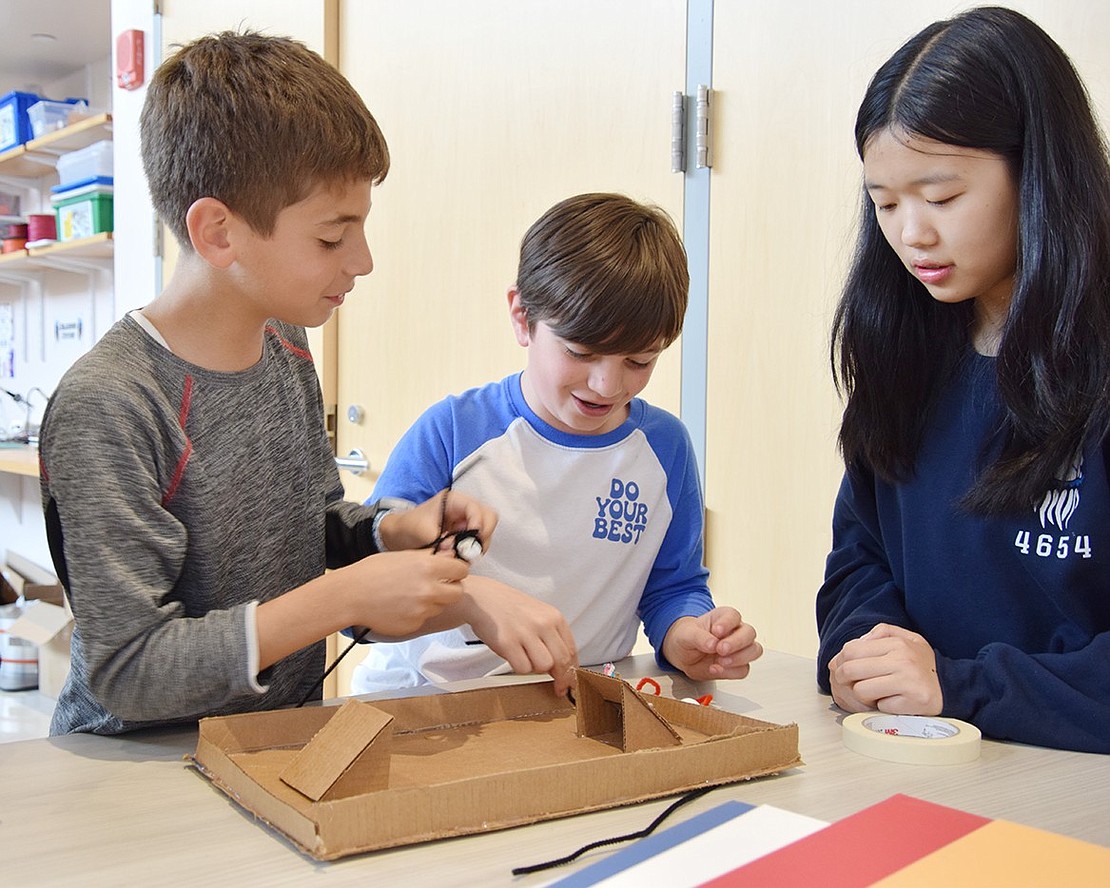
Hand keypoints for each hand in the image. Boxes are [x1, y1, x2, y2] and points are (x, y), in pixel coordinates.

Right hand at [339, 549, 467, 636]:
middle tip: (437, 586)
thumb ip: (429, 558)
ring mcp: (422, 610)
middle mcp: (429, 590)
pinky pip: (424, 619)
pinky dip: (417, 614)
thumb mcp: (402, 556)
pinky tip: (401, 606)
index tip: (450, 572)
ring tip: (411, 595)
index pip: (461, 570)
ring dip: (433, 602)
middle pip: (458, 592)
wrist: (351, 596)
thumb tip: (449, 556)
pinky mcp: (413, 625)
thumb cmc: (373, 572)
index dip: (456, 570)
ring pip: (441, 607)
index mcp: (428, 567)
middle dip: (450, 588)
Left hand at [378, 489, 497, 553]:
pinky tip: (459, 556)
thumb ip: (441, 542)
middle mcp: (463, 509)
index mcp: (454, 500)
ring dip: (478, 545)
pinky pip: (477, 541)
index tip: (471, 542)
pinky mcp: (464, 534)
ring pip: (486, 531)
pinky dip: (472, 550)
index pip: (476, 509)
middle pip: (488, 518)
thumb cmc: (409, 527)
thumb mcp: (422, 533)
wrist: (399, 534)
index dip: (478, 525)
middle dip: (483, 536)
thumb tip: (456, 552)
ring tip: (461, 555)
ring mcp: (466, 521)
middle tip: (471, 551)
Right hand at [461, 575, 578, 696]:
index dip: (572, 672)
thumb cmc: (509, 608)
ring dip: (536, 669)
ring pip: (544, 666)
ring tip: (525, 658)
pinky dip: (519, 668)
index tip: (569, 683)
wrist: (482, 597)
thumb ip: (552, 637)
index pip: (572, 650)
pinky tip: (513, 656)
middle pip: (562, 661)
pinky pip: (523, 668)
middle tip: (556, 686)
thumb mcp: (539, 615)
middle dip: (561, 678)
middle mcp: (543, 623)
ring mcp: (525, 632)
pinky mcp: (508, 642)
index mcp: (554, 617)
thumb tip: (562, 666)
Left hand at [661, 607, 762, 680]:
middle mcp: (735, 631)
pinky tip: (715, 669)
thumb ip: (699, 637)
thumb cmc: (687, 637)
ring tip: (719, 661)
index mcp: (723, 617)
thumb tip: (712, 643)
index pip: (734, 616)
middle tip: (721, 649)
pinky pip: (743, 669)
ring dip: (739, 658)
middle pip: (749, 633)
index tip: (716, 631)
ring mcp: (739, 649)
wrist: (683, 654)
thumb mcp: (687, 634)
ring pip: (753, 651)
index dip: (727, 623)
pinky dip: (730, 672)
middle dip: (737, 642)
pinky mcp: (736, 665)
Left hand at [827, 623, 941, 714]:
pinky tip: (890, 701)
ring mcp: (907, 682)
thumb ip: (880, 633)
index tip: (840, 668)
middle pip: (850, 670)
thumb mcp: (906, 638)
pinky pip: (880, 707)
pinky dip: (881, 706)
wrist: (951, 686)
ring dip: (862, 695)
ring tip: (873, 692)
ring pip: (861, 690)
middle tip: (848, 683)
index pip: (851, 650)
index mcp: (896, 644)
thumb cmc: (922, 664)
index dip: (839, 661)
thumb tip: (857, 643)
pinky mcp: (912, 703)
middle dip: (843, 679)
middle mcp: (902, 661)